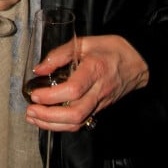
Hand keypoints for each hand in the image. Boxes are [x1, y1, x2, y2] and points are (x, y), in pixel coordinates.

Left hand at [25, 34, 148, 131]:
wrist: (136, 61)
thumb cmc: (109, 49)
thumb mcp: (83, 42)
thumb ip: (59, 54)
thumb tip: (38, 69)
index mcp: (94, 70)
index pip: (73, 90)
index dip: (52, 96)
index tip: (35, 94)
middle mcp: (98, 90)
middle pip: (75, 114)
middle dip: (49, 117)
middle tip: (30, 111)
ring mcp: (100, 103)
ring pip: (77, 123)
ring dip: (53, 125)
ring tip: (33, 118)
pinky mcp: (100, 109)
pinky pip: (81, 122)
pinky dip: (62, 124)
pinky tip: (47, 120)